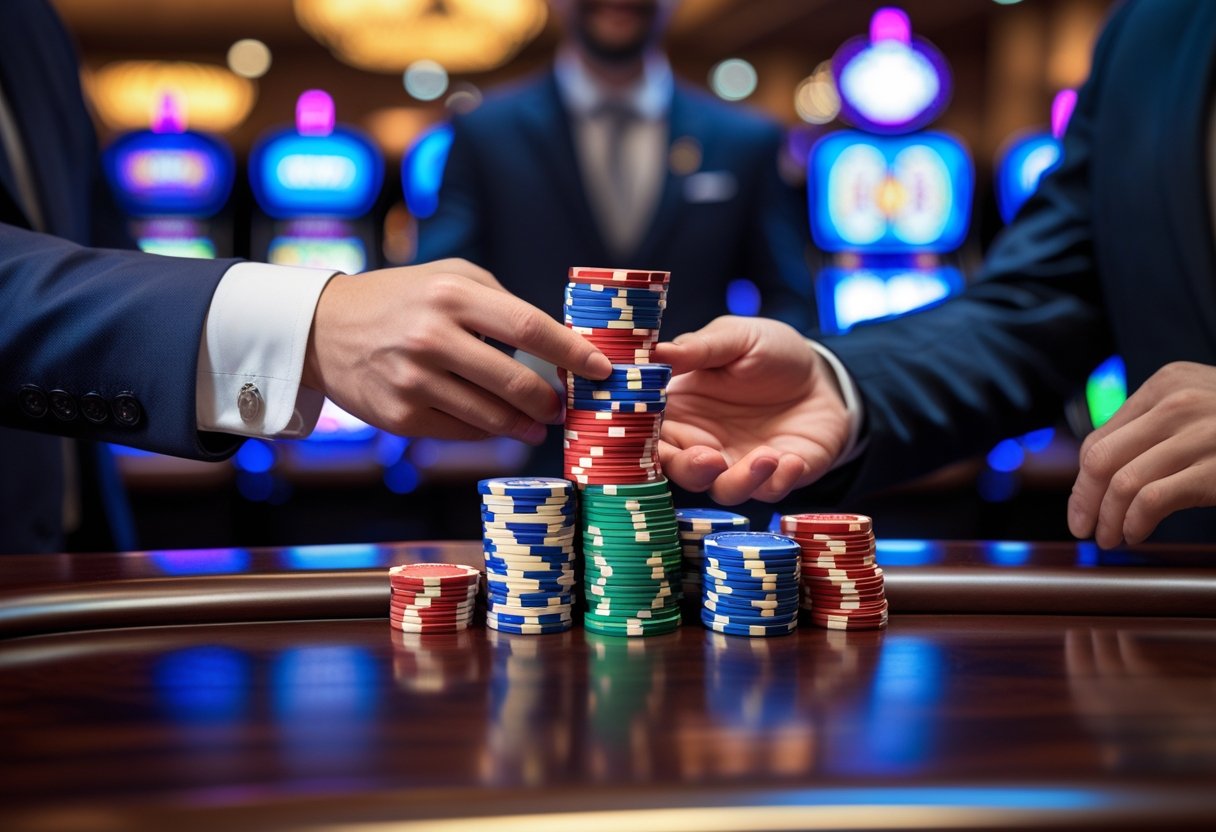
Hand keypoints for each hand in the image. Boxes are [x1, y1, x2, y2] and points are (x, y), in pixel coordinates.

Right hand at [303, 258, 609, 442]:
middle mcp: (432, 337)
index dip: (572, 353)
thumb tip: (559, 344)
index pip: (531, 328)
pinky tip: (499, 426)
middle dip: (551, 400)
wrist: (322, 328)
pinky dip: (488, 432)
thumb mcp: (449, 278)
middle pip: (516, 382)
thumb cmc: (401, 298)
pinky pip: (462, 432)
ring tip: (538, 423)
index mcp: (452, 295)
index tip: (602, 369)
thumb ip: (502, 303)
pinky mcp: (400, 416)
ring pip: (492, 417)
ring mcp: (414, 381)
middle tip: (565, 405)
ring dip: (525, 425)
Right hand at [652, 316, 850, 503]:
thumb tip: (657, 351)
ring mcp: (739, 464)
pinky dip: (779, 482)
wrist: (823, 373)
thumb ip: (699, 349)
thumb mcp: (735, 338)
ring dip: (740, 481)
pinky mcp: (776, 477)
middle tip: (709, 457)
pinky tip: (791, 459)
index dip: (645, 440)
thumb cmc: (770, 352)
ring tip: (767, 456)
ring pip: (724, 491)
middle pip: (680, 472)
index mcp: (682, 411)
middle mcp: (704, 443)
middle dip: (690, 470)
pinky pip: (770, 492)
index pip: (650, 434)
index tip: (654, 434)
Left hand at [1068, 361, 1215, 547]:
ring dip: (1107, 519)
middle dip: (1083, 501)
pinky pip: (1151, 498)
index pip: (1100, 436)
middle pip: (1100, 459)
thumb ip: (1153, 426)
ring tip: (1111, 537)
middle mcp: (1176, 403)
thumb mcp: (1197, 406)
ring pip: (1120, 482)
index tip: (1082, 506)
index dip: (1083, 479)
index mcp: (1165, 384)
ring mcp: (1198, 435)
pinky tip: (1136, 533)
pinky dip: (1134, 522)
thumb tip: (1096, 472)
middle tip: (1084, 529)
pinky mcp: (1215, 469)